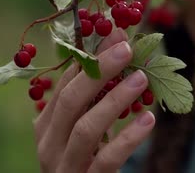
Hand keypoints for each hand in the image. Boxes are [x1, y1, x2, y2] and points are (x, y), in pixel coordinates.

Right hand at [34, 29, 155, 172]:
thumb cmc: (88, 160)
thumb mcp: (86, 127)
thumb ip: (96, 96)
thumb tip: (117, 45)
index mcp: (46, 125)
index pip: (64, 84)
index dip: (89, 58)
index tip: (114, 36)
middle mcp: (49, 144)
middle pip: (70, 100)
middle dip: (98, 71)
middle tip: (126, 48)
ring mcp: (65, 166)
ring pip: (86, 128)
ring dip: (115, 100)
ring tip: (141, 78)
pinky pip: (106, 159)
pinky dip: (128, 138)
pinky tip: (148, 120)